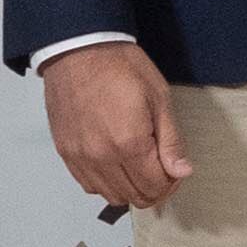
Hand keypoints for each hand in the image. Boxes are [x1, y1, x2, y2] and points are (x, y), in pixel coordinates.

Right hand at [41, 41, 189, 210]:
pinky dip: (106, 183)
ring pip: (110, 195)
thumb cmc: (121, 67)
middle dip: (155, 190)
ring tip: (141, 168)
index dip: (172, 184)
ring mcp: (79, 156)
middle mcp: (100, 157)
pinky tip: (117, 165)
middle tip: (163, 171)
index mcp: (128, 143)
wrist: (79, 50)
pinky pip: (88, 184)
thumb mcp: (159, 98)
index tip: (177, 172)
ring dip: (131, 189)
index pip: (154, 187)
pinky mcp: (65, 152)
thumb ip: (171, 141)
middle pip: (134, 196)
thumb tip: (181, 172)